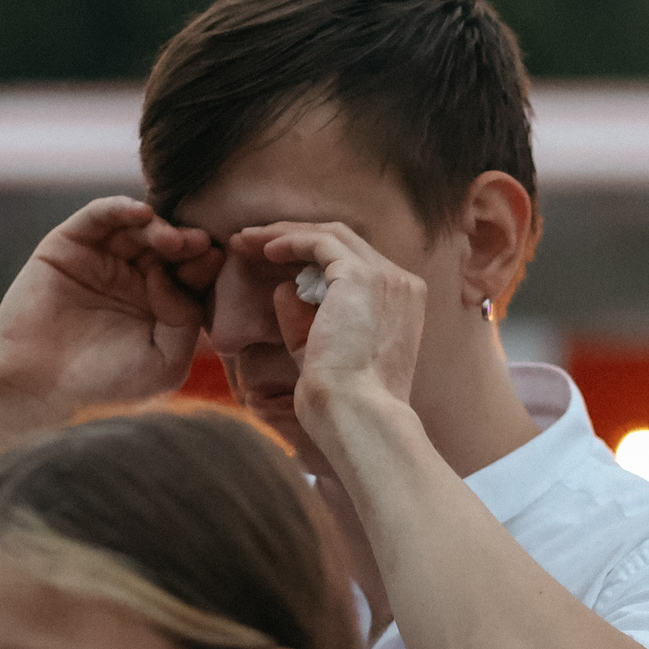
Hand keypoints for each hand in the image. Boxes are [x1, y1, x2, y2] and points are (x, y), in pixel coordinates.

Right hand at [0, 197, 221, 414]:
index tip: (218, 261)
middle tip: (200, 243)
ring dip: (160, 226)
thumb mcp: (165, 362)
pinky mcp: (69, 245)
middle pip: (170, 244)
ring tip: (172, 240)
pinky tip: (142, 214)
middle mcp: (136, 275)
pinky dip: (120, 208)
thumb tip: (172, 277)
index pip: (193, 272)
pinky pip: (98, 216)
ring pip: (139, 227)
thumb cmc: (106, 383)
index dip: (206, 264)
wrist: (39, 387)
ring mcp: (103, 257)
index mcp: (164, 302)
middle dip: (188, 241)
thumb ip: (184, 321)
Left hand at [232, 222, 424, 432]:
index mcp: (402, 304)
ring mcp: (385, 277)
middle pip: (344, 243)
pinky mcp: (361, 275)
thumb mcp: (321, 352)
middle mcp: (401, 284)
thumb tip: (284, 288)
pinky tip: (263, 249)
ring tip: (246, 240)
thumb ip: (305, 318)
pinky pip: (319, 243)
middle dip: (295, 237)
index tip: (274, 263)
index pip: (355, 264)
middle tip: (252, 241)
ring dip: (286, 233)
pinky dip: (289, 240)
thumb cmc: (342, 399)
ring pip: (331, 236)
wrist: (357, 415)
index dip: (311, 258)